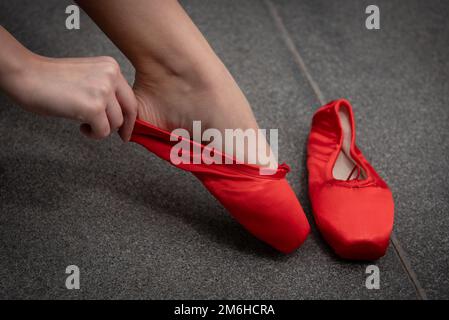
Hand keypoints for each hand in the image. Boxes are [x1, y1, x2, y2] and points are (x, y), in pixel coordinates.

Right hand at [5, 55, 136, 140]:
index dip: (130, 116)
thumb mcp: (88, 77)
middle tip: (121, 137)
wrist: (27, 76)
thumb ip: (106, 89)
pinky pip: (103, 131)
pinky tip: (81, 126)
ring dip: (102, 129)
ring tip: (85, 123)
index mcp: (111, 67)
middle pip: (128, 111)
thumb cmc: (51, 79)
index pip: (130, 97)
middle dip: (124, 127)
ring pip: (116, 123)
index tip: (127, 128)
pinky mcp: (94, 108)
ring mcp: (103, 91)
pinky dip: (93, 134)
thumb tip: (120, 112)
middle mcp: (111, 76)